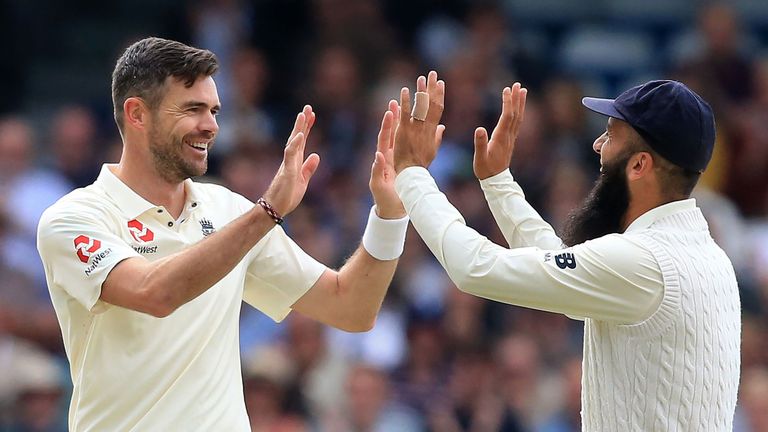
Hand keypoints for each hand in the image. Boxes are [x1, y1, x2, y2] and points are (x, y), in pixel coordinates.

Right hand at [263, 105, 319, 215]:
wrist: (275, 208)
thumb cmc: (286, 196)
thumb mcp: (302, 180)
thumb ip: (308, 168)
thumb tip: (316, 155)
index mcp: (295, 161)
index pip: (302, 141)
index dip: (307, 128)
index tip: (312, 115)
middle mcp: (290, 159)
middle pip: (297, 137)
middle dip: (302, 122)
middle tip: (308, 107)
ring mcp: (287, 164)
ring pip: (293, 142)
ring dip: (298, 129)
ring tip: (303, 115)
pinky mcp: (286, 172)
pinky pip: (290, 156)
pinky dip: (295, 144)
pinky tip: (300, 135)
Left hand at [369, 100, 405, 218]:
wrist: (393, 209)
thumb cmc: (384, 199)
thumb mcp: (378, 185)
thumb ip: (377, 170)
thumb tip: (378, 155)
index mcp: (383, 159)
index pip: (384, 139)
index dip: (387, 125)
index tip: (390, 112)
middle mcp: (389, 156)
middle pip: (392, 134)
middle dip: (394, 118)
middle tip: (396, 101)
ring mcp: (397, 159)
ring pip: (401, 138)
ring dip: (403, 123)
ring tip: (405, 107)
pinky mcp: (405, 164)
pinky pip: (409, 146)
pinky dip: (413, 136)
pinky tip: (418, 125)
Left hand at [393, 71, 445, 172]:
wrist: (412, 172)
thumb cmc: (421, 163)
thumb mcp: (432, 149)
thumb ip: (437, 136)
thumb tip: (442, 127)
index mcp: (432, 131)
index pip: (438, 109)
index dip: (440, 95)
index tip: (440, 83)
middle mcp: (426, 128)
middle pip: (432, 104)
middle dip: (432, 88)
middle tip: (433, 73)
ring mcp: (415, 129)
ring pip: (420, 107)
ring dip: (421, 91)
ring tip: (421, 77)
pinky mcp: (404, 131)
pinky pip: (405, 114)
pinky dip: (406, 102)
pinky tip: (405, 91)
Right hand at [472, 83, 526, 179]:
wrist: (496, 181)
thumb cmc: (485, 169)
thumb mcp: (479, 158)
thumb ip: (480, 144)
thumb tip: (479, 128)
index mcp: (500, 138)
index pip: (506, 117)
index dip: (507, 103)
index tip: (506, 90)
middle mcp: (508, 136)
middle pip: (515, 114)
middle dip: (516, 99)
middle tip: (517, 85)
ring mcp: (511, 138)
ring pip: (518, 117)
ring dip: (520, 103)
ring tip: (521, 90)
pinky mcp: (510, 140)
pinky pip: (517, 123)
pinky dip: (518, 112)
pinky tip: (518, 106)